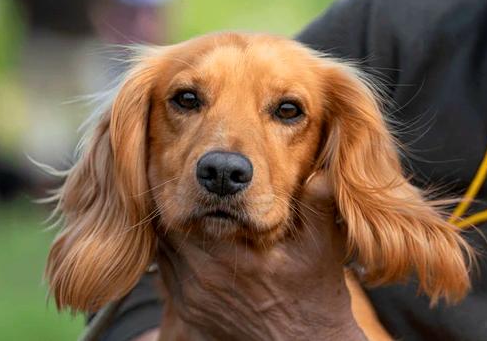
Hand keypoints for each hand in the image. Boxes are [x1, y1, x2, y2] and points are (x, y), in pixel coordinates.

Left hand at [156, 174, 366, 340]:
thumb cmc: (314, 293)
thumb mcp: (323, 247)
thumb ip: (319, 207)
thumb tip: (323, 174)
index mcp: (228, 258)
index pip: (183, 216)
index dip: (183, 193)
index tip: (190, 177)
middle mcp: (202, 280)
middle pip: (166, 232)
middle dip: (176, 209)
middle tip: (184, 188)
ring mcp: (191, 299)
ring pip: (163, 252)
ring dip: (172, 232)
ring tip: (186, 211)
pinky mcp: (188, 311)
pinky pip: (167, 273)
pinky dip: (174, 255)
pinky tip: (192, 243)